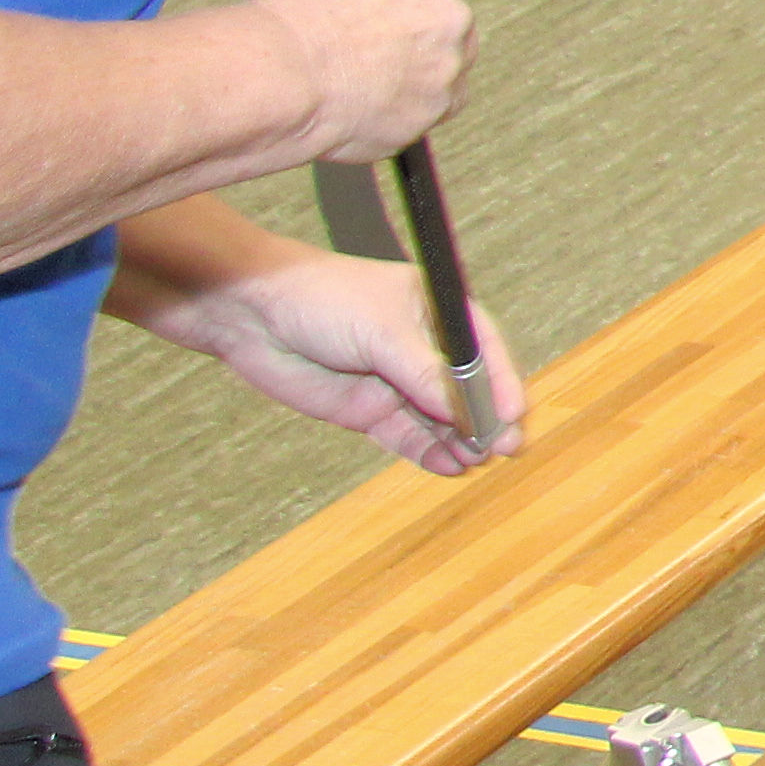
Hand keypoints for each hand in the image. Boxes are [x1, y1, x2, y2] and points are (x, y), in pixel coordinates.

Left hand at [163, 239, 522, 472]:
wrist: (250, 315)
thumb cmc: (322, 299)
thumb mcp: (381, 331)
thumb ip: (423, 374)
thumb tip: (464, 411)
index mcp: (439, 313)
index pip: (483, 352)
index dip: (500, 383)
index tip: (513, 414)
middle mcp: (424, 350)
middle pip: (466, 391)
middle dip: (486, 419)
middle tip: (505, 448)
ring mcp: (396, 383)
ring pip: (439, 420)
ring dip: (460, 441)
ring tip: (474, 461)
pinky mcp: (368, 411)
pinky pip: (407, 437)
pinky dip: (428, 453)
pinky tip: (447, 466)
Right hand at [243, 0, 470, 162]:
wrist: (281, 78)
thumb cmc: (282, 27)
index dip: (393, 9)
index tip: (372, 26)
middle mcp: (452, 14)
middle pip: (445, 31)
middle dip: (414, 47)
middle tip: (370, 63)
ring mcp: (451, 65)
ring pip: (443, 76)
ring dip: (412, 84)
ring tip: (359, 92)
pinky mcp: (440, 110)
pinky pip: (428, 114)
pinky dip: (402, 118)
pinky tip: (363, 115)